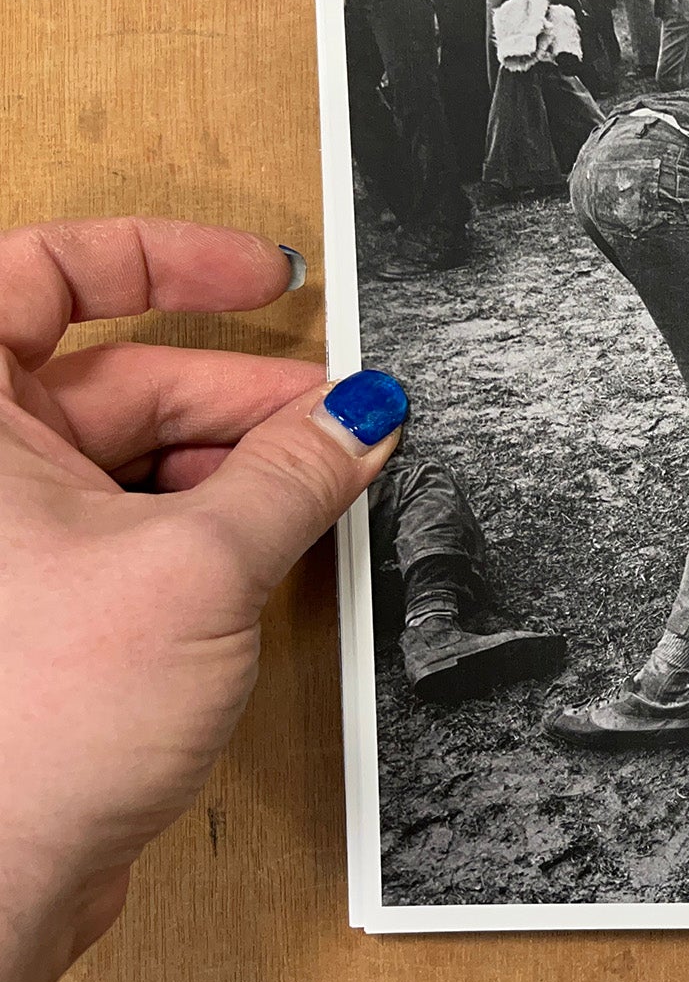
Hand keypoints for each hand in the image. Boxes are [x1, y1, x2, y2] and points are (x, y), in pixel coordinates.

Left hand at [0, 219, 402, 981]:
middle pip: (121, 379)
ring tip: (333, 489)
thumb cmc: (31, 723)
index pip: (45, 274)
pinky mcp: (50, 605)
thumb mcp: (198, 568)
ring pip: (141, 459)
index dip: (164, 257)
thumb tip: (362, 418)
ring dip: (242, 467)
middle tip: (349, 420)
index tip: (269, 275)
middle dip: (245, 395)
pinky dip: (219, 526)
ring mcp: (13, 542)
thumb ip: (291, 475)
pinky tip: (289, 544)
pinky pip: (146, 527)